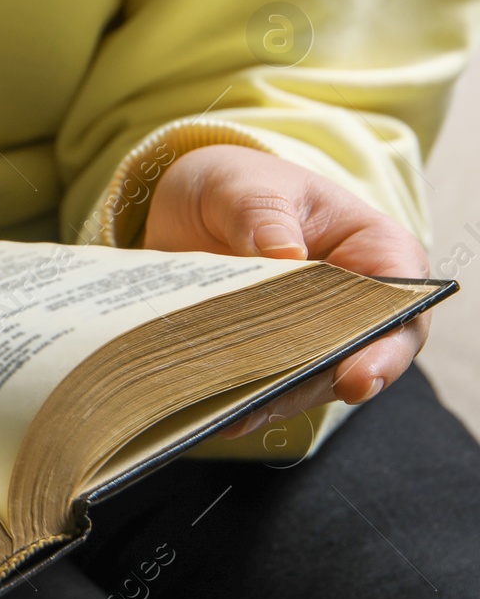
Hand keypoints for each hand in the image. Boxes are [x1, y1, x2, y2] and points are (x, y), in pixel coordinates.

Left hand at [141, 144, 429, 436]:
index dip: (384, 348)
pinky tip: (214, 414)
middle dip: (320, 384)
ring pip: (309, 382)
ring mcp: (311, 336)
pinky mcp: (268, 355)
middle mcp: (354, 304)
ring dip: (275, 399)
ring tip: (234, 412)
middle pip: (358, 358)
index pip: (402, 306)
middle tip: (279, 399)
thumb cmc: (240, 185)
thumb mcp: (246, 184)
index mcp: (374, 252)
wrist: (196, 203)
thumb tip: (284, 252)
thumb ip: (262, 212)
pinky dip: (243, 401)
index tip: (356, 376)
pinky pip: (265, 387)